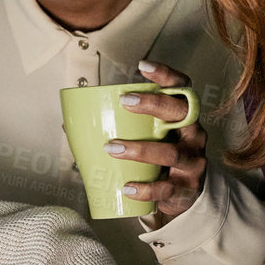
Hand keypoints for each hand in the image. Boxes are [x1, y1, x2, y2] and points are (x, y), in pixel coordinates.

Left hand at [108, 61, 206, 226]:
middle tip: (125, 102)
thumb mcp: (148, 139)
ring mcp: (193, 162)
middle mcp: (194, 135)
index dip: (167, 74)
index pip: (182, 88)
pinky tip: (128, 188)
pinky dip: (147, 188)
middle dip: (154, 104)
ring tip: (112, 148)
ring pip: (171, 152)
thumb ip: (118, 128)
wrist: (183, 198)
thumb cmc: (159, 161)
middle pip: (181, 112)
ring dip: (140, 149)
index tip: (142, 66)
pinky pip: (167, 188)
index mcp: (183, 117)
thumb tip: (71, 123)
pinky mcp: (187, 189)